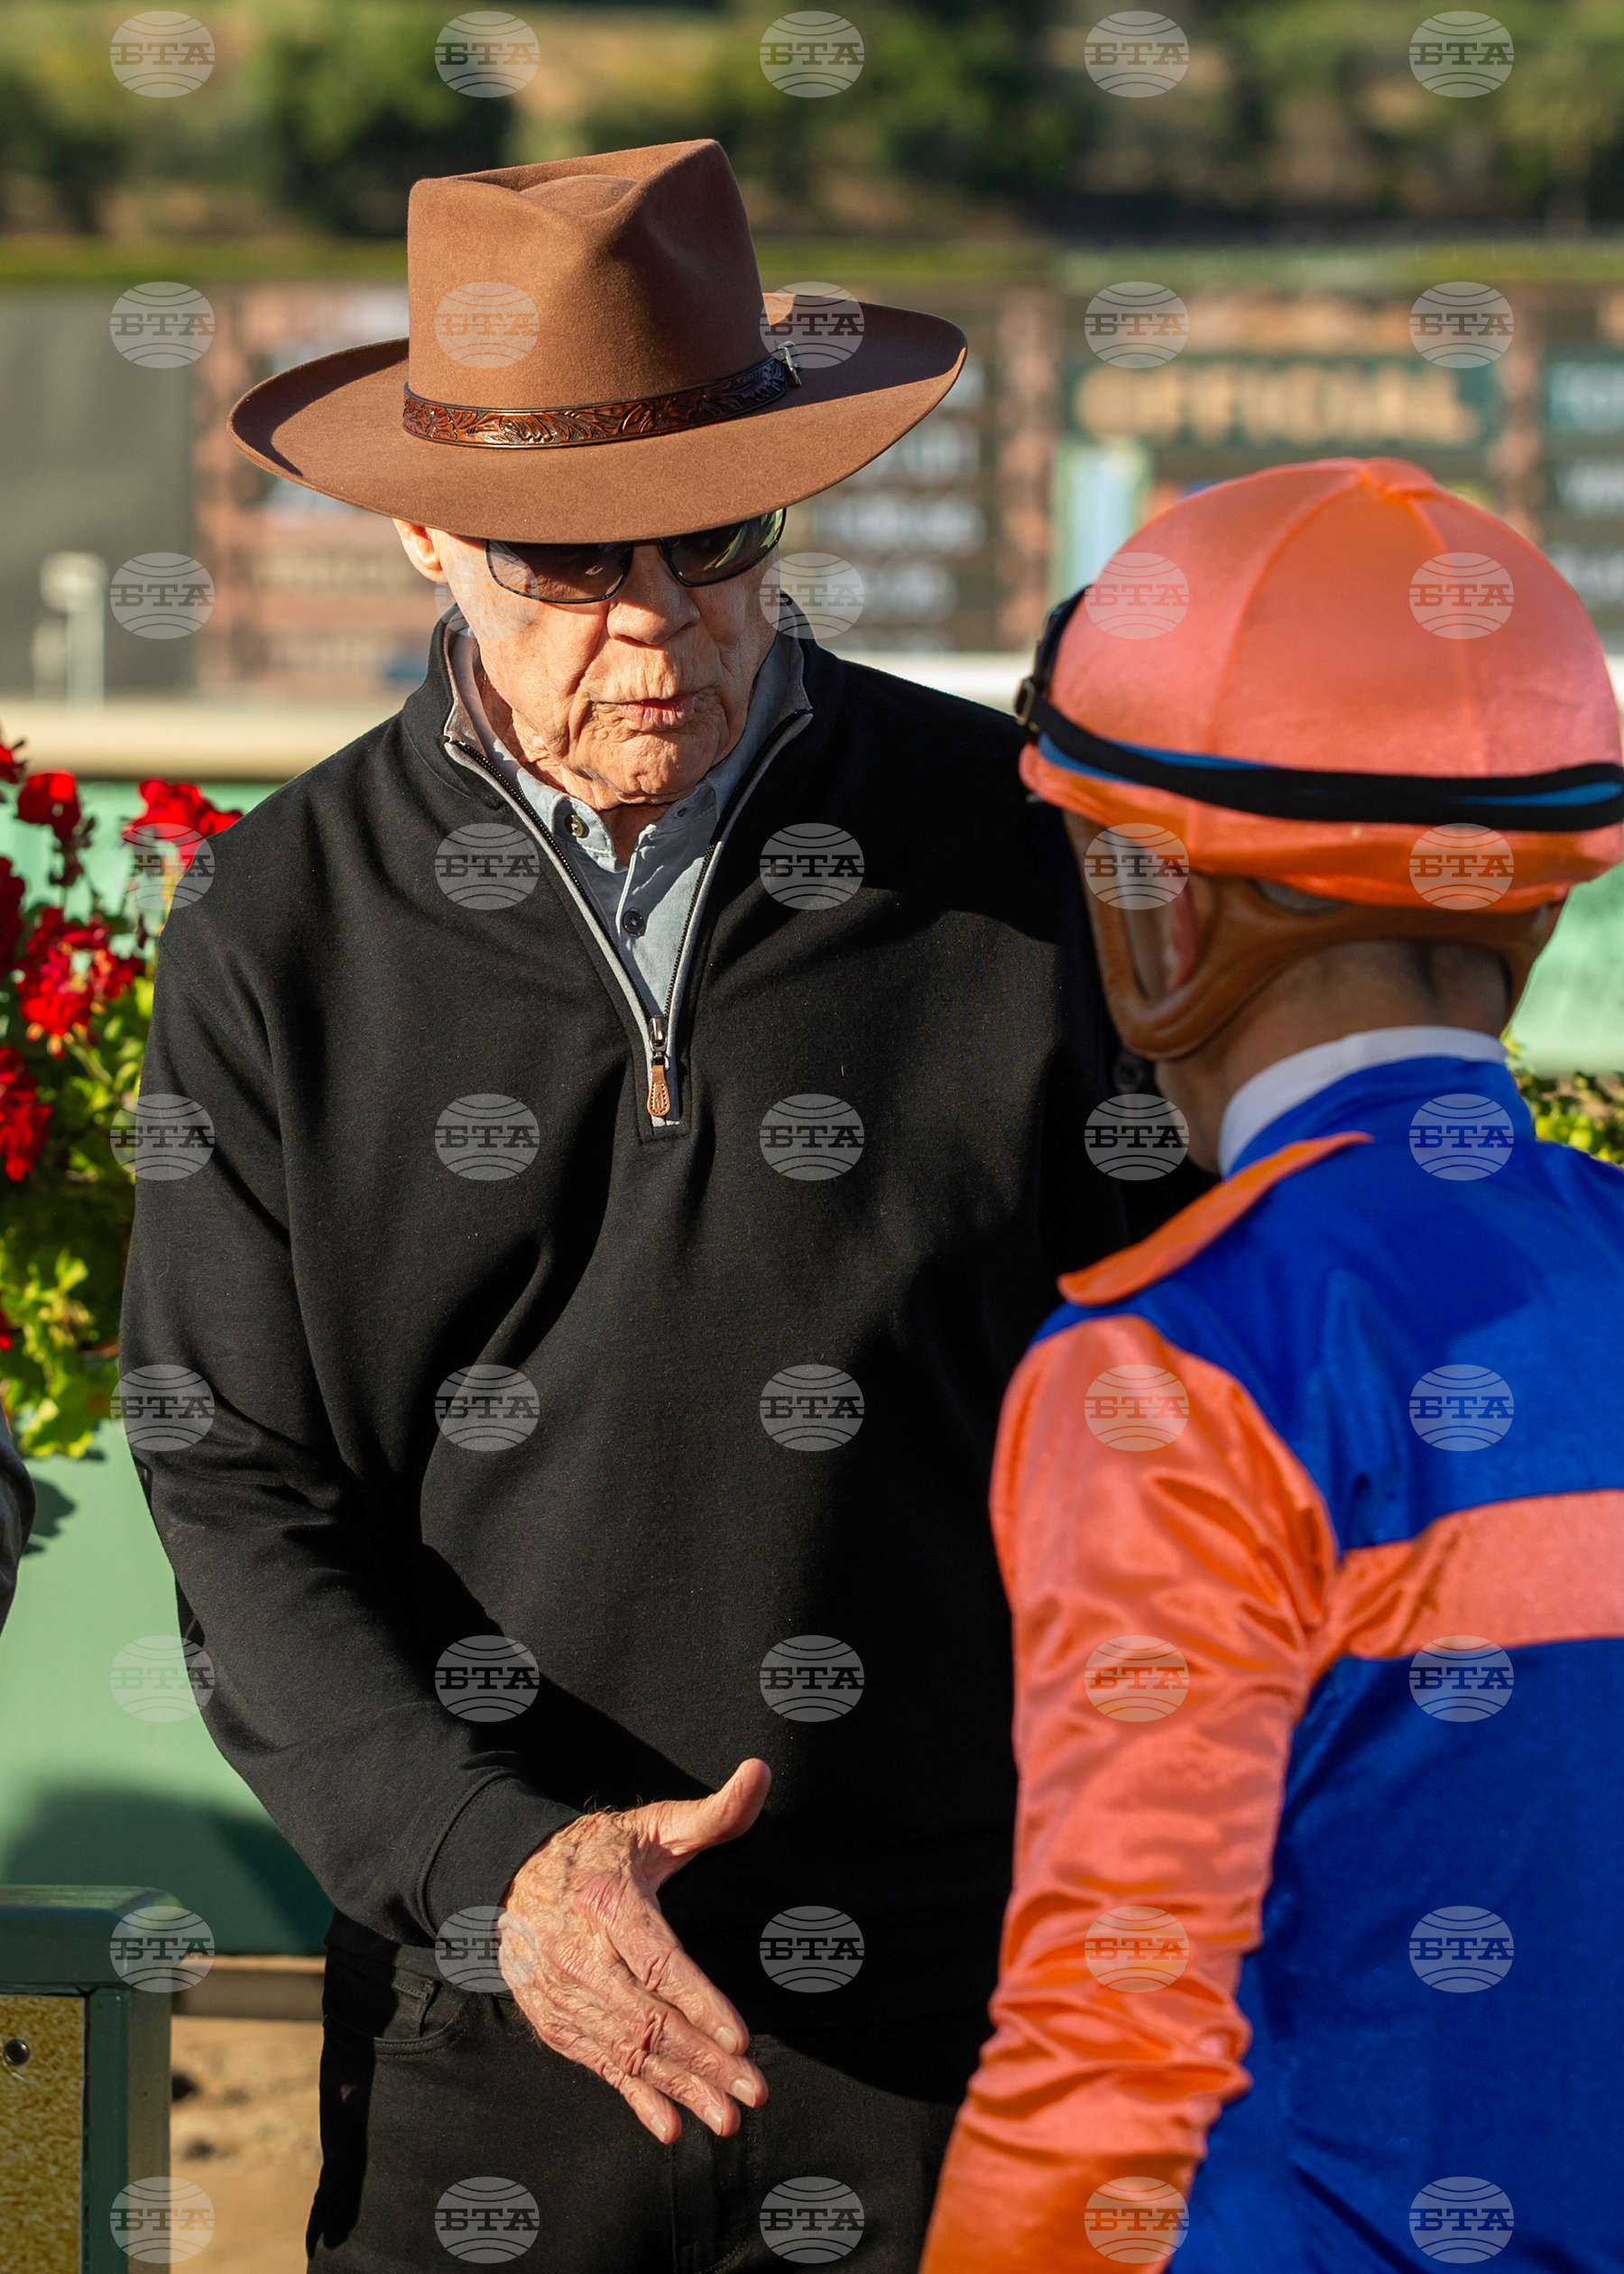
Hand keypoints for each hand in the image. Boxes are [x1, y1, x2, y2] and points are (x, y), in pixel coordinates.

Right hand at [498, 1758, 771, 2143]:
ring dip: (678, 2090)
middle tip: (752, 2094)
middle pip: (648, 2019)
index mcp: (608, 1904)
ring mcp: (562, 1995)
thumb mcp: (652, 1824)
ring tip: (724, 2118)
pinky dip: (633, 2098)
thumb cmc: (598, 1850)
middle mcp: (579, 1955)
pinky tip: (668, 2126)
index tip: (741, 2040)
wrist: (510, 1875)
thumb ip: (711, 1811)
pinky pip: (598, 2066)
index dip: (701, 2004)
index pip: (660, 1964)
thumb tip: (760, 1773)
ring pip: (626, 2051)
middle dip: (704, 2062)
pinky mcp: (553, 2021)